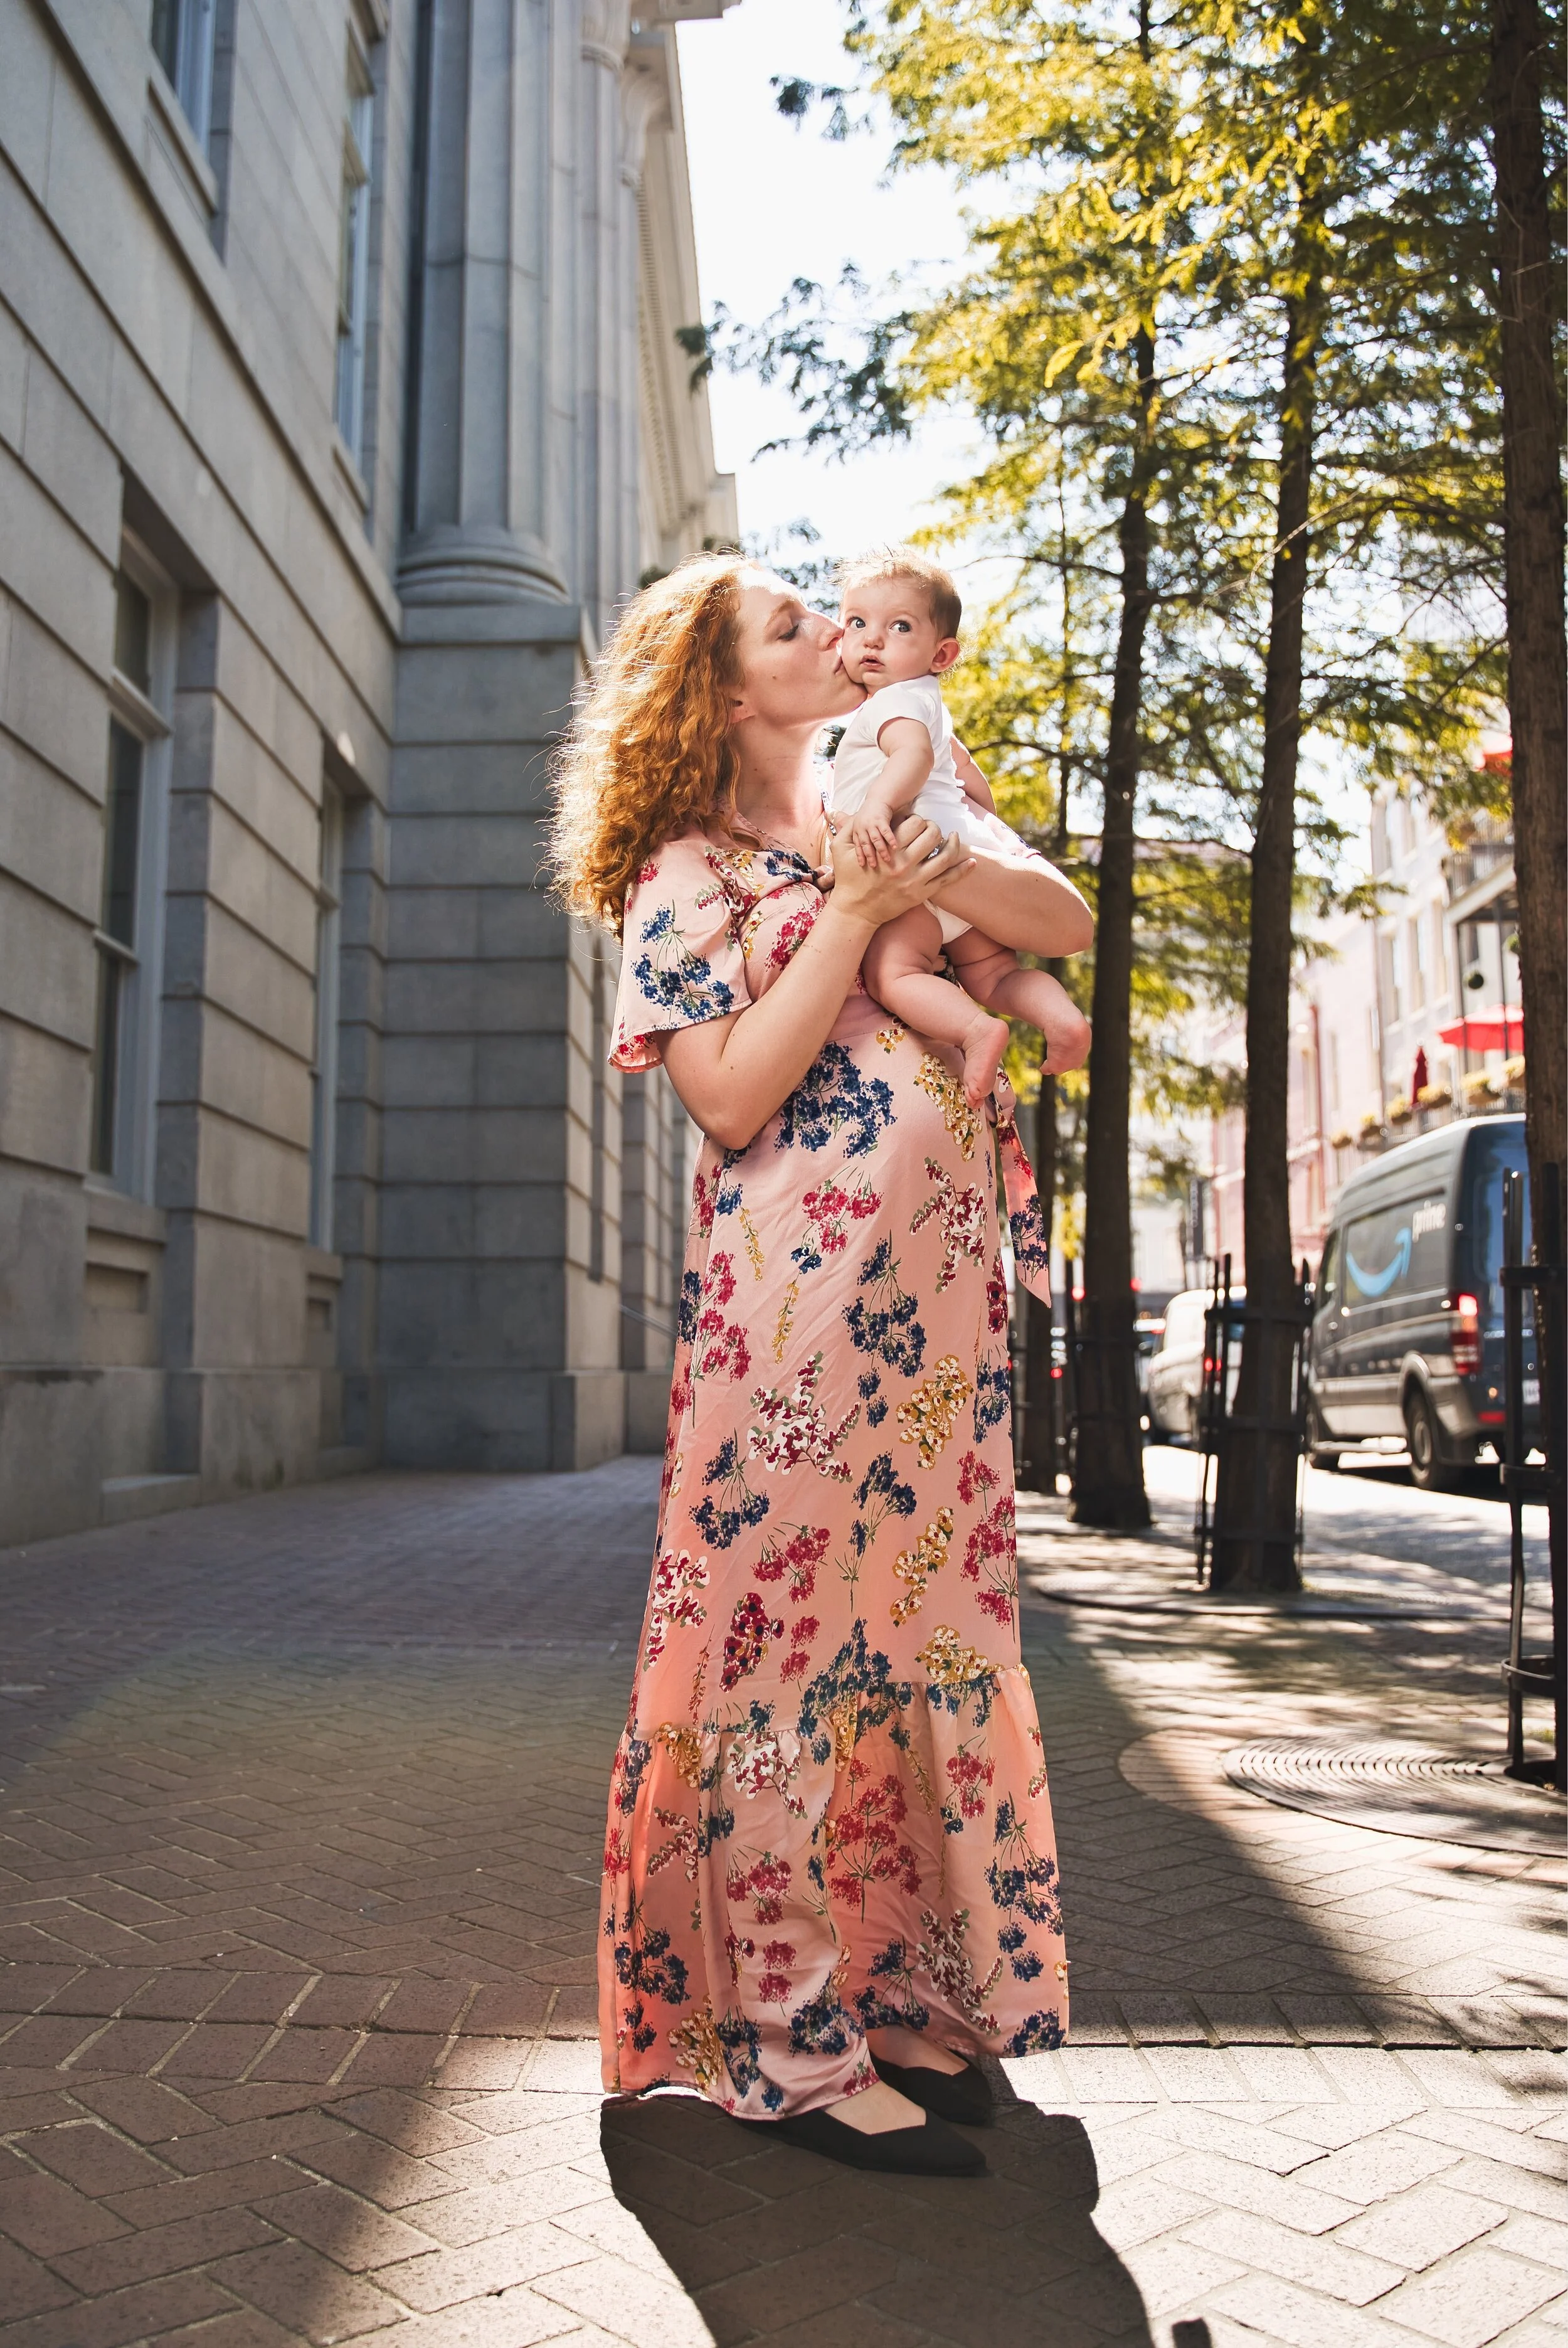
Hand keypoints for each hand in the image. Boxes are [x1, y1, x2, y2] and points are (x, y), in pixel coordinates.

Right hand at [826, 814, 972, 931]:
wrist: (855, 911)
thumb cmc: (848, 878)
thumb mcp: (841, 849)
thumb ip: (847, 826)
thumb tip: (844, 807)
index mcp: (889, 850)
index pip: (914, 822)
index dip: (917, 818)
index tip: (914, 821)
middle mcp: (905, 864)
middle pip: (932, 834)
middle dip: (934, 827)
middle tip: (932, 828)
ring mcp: (916, 880)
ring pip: (945, 856)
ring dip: (953, 843)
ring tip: (953, 837)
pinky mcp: (922, 894)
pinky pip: (948, 880)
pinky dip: (963, 870)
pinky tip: (972, 861)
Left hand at [848, 808, 898, 869]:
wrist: (878, 800)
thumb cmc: (870, 815)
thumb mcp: (860, 825)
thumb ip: (861, 838)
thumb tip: (861, 855)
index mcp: (857, 830)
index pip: (857, 845)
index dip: (860, 856)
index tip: (862, 865)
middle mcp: (862, 827)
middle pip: (866, 844)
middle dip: (870, 856)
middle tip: (874, 866)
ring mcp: (872, 823)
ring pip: (876, 839)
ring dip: (881, 850)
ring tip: (886, 859)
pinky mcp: (881, 820)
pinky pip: (886, 831)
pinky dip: (890, 839)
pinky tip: (895, 847)